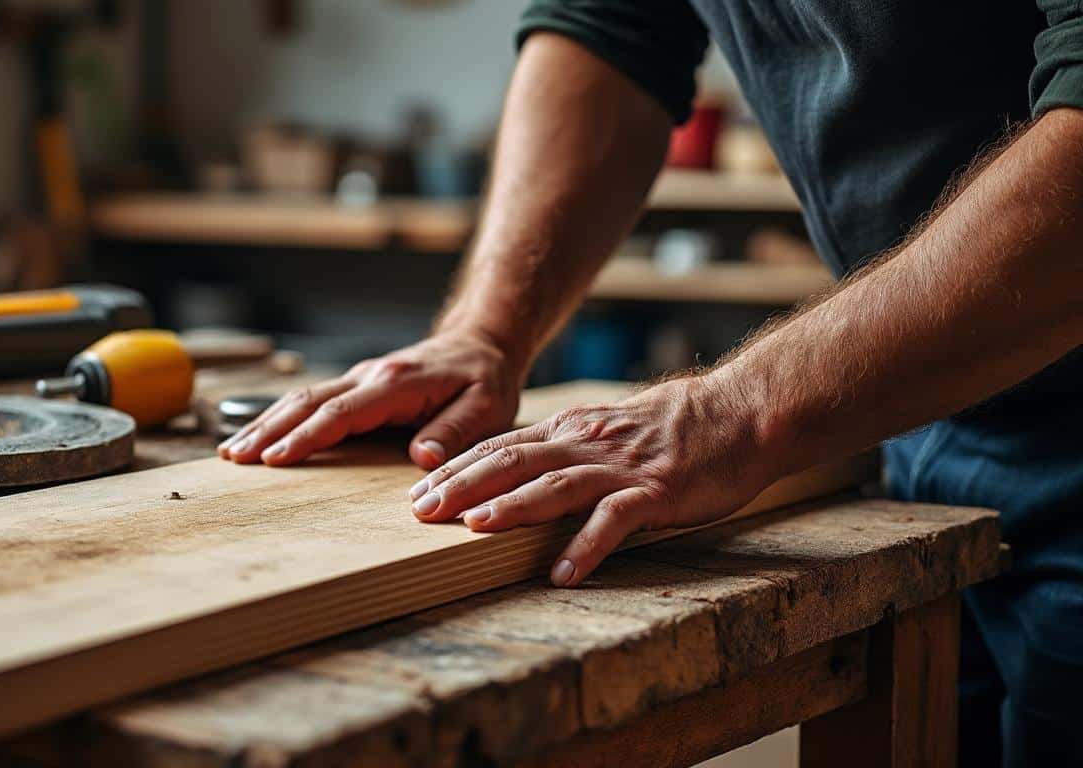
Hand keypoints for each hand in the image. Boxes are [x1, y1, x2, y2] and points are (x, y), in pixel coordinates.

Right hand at [219, 330, 524, 468]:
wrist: (482, 344)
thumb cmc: (485, 380)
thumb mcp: (486, 407)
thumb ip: (455, 431)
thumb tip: (421, 457)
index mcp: (397, 383)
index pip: (341, 413)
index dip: (306, 437)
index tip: (274, 458)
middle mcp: (370, 376)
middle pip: (308, 402)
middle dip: (268, 430)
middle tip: (234, 459)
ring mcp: (360, 378)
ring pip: (302, 398)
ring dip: (265, 423)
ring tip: (232, 453)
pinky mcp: (357, 385)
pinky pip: (312, 400)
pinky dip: (280, 417)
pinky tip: (260, 435)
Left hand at [407, 376, 771, 586]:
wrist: (739, 413)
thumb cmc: (670, 430)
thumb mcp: (603, 432)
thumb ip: (562, 451)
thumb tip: (512, 475)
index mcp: (569, 431)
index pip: (501, 446)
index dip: (456, 467)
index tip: (417, 489)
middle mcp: (586, 444)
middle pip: (513, 461)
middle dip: (463, 484)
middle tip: (421, 510)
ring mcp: (620, 468)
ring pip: (556, 483)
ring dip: (512, 506)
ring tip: (473, 527)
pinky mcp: (656, 491)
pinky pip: (616, 520)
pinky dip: (586, 545)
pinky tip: (562, 572)